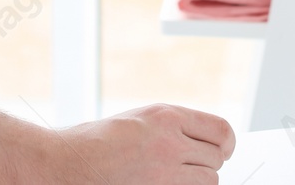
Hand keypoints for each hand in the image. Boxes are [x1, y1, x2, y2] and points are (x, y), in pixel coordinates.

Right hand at [3, 104, 234, 184]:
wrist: (68, 163)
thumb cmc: (96, 142)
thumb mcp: (138, 119)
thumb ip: (172, 125)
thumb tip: (205, 139)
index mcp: (166, 116)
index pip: (221, 129)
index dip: (226, 143)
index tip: (222, 149)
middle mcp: (171, 141)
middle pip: (217, 157)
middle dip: (206, 161)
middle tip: (189, 164)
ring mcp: (166, 170)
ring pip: (210, 179)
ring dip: (198, 179)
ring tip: (173, 175)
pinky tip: (167, 182)